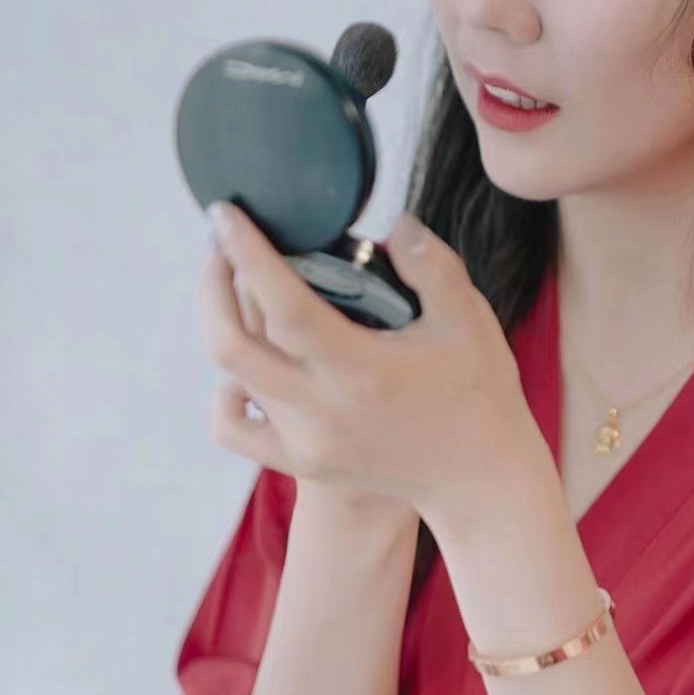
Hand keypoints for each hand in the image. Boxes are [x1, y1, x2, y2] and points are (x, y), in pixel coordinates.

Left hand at [199, 203, 537, 522]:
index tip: (226, 215)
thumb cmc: (478, 394)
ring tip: (234, 286)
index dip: (246, 254)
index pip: (283, 304)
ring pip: (232, 377)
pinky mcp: (303, 463)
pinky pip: (234, 430)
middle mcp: (322, 410)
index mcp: (361, 369)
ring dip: (222, 324)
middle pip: (230, 344)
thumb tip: (392, 227)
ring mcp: (307, 443)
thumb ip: (431, 265)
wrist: (479, 479)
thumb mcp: (469, 320)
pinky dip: (226, 393)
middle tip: (222, 246)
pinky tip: (242, 368)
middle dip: (213, 285)